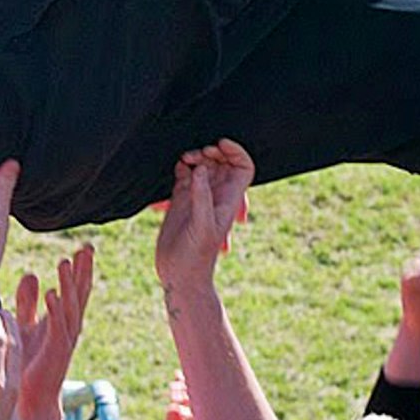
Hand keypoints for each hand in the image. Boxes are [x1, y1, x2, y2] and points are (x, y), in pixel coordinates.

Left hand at [14, 243, 94, 419]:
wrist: (30, 399)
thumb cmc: (27, 363)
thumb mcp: (26, 324)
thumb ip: (28, 302)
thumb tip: (33, 273)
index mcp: (62, 320)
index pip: (74, 289)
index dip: (80, 269)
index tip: (84, 247)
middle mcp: (68, 328)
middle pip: (80, 294)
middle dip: (84, 271)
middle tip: (87, 247)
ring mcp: (64, 340)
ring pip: (71, 306)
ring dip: (69, 284)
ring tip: (66, 261)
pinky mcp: (56, 353)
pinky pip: (58, 327)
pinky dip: (55, 309)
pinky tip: (51, 292)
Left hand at [149, 372, 208, 419]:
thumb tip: (172, 407)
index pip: (201, 410)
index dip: (190, 391)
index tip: (177, 376)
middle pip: (206, 410)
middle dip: (191, 391)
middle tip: (175, 381)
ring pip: (205, 417)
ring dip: (189, 400)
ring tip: (172, 392)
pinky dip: (190, 417)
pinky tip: (176, 408)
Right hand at [154, 139, 253, 294]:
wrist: (179, 275)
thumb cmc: (197, 256)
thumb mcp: (202, 226)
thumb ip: (201, 197)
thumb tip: (201, 169)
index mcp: (228, 199)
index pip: (243, 167)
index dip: (236, 152)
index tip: (219, 144)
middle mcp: (215, 194)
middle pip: (222, 162)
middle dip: (212, 152)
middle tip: (198, 155)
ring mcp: (197, 196)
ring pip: (203, 165)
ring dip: (195, 157)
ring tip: (184, 159)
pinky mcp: (180, 199)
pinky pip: (184, 174)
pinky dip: (181, 166)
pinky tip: (176, 167)